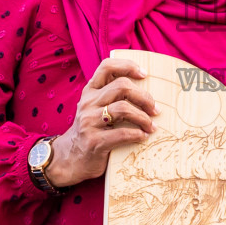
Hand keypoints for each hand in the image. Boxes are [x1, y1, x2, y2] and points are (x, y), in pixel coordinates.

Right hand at [44, 57, 156, 187]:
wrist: (71, 158)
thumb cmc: (92, 130)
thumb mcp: (95, 108)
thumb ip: (112, 96)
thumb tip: (147, 91)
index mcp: (90, 91)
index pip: (107, 66)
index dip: (127, 66)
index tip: (144, 74)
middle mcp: (88, 103)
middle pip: (122, 86)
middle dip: (144, 97)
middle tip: (155, 109)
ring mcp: (89, 121)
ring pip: (123, 108)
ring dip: (143, 118)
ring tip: (151, 126)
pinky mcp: (94, 141)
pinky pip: (123, 133)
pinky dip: (138, 134)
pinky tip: (143, 136)